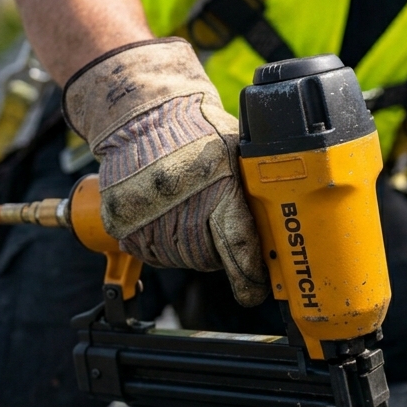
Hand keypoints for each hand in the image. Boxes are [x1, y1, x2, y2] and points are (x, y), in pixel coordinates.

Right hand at [62, 38, 267, 305]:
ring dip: (189, 248)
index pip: (238, 247)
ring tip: (188, 212)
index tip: (255, 289)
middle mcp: (180, 207)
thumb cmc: (197, 132)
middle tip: (215, 225)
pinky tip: (166, 216)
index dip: (249, 275)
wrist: (143, 117)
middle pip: (209, 260)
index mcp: (217, 189)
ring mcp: (148, 218)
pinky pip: (151, 253)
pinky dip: (161, 243)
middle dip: (219, 252)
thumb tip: (283, 226)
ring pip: (180, 260)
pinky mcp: (123, 223)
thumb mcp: (237, 153)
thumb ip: (254, 191)